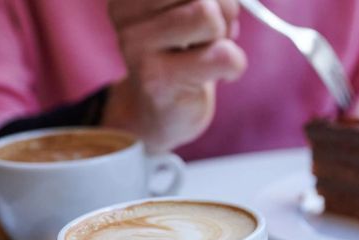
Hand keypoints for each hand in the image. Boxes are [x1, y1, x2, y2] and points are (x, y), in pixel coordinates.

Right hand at [102, 0, 246, 153]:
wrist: (161, 111)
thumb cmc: (182, 50)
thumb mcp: (189, 6)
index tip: (212, 5)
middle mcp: (124, 12)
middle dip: (224, 7)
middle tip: (216, 30)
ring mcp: (137, 46)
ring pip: (206, 15)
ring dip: (223, 36)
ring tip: (210, 50)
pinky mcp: (159, 80)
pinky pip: (224, 56)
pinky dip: (234, 65)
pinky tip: (217, 74)